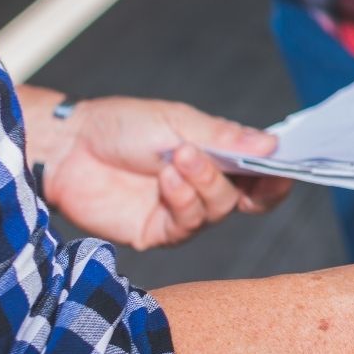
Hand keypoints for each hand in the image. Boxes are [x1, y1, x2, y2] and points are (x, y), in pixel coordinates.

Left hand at [44, 98, 291, 249]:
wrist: (68, 148)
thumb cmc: (123, 125)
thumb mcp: (179, 121)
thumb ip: (225, 138)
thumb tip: (272, 145)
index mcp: (218, 157)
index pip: (261, 175)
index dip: (278, 176)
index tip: (285, 169)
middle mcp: (206, 187)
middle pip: (249, 198)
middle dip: (240, 179)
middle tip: (223, 158)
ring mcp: (184, 211)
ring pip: (219, 209)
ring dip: (203, 183)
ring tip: (177, 158)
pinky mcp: (160, 231)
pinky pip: (188, 224)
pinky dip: (182, 200)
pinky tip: (165, 179)